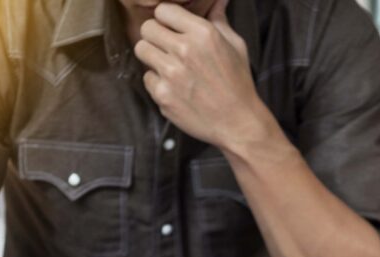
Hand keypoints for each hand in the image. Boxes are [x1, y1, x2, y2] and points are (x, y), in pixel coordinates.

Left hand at [134, 0, 268, 149]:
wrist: (238, 122)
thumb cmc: (238, 83)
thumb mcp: (235, 45)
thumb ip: (219, 19)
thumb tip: (217, 0)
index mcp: (203, 34)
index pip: (164, 10)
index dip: (166, 18)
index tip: (171, 28)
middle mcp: (184, 50)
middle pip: (147, 28)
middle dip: (155, 35)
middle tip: (165, 47)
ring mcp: (171, 74)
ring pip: (141, 50)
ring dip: (152, 56)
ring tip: (168, 65)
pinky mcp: (163, 95)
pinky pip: (147, 78)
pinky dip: (157, 82)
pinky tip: (174, 87)